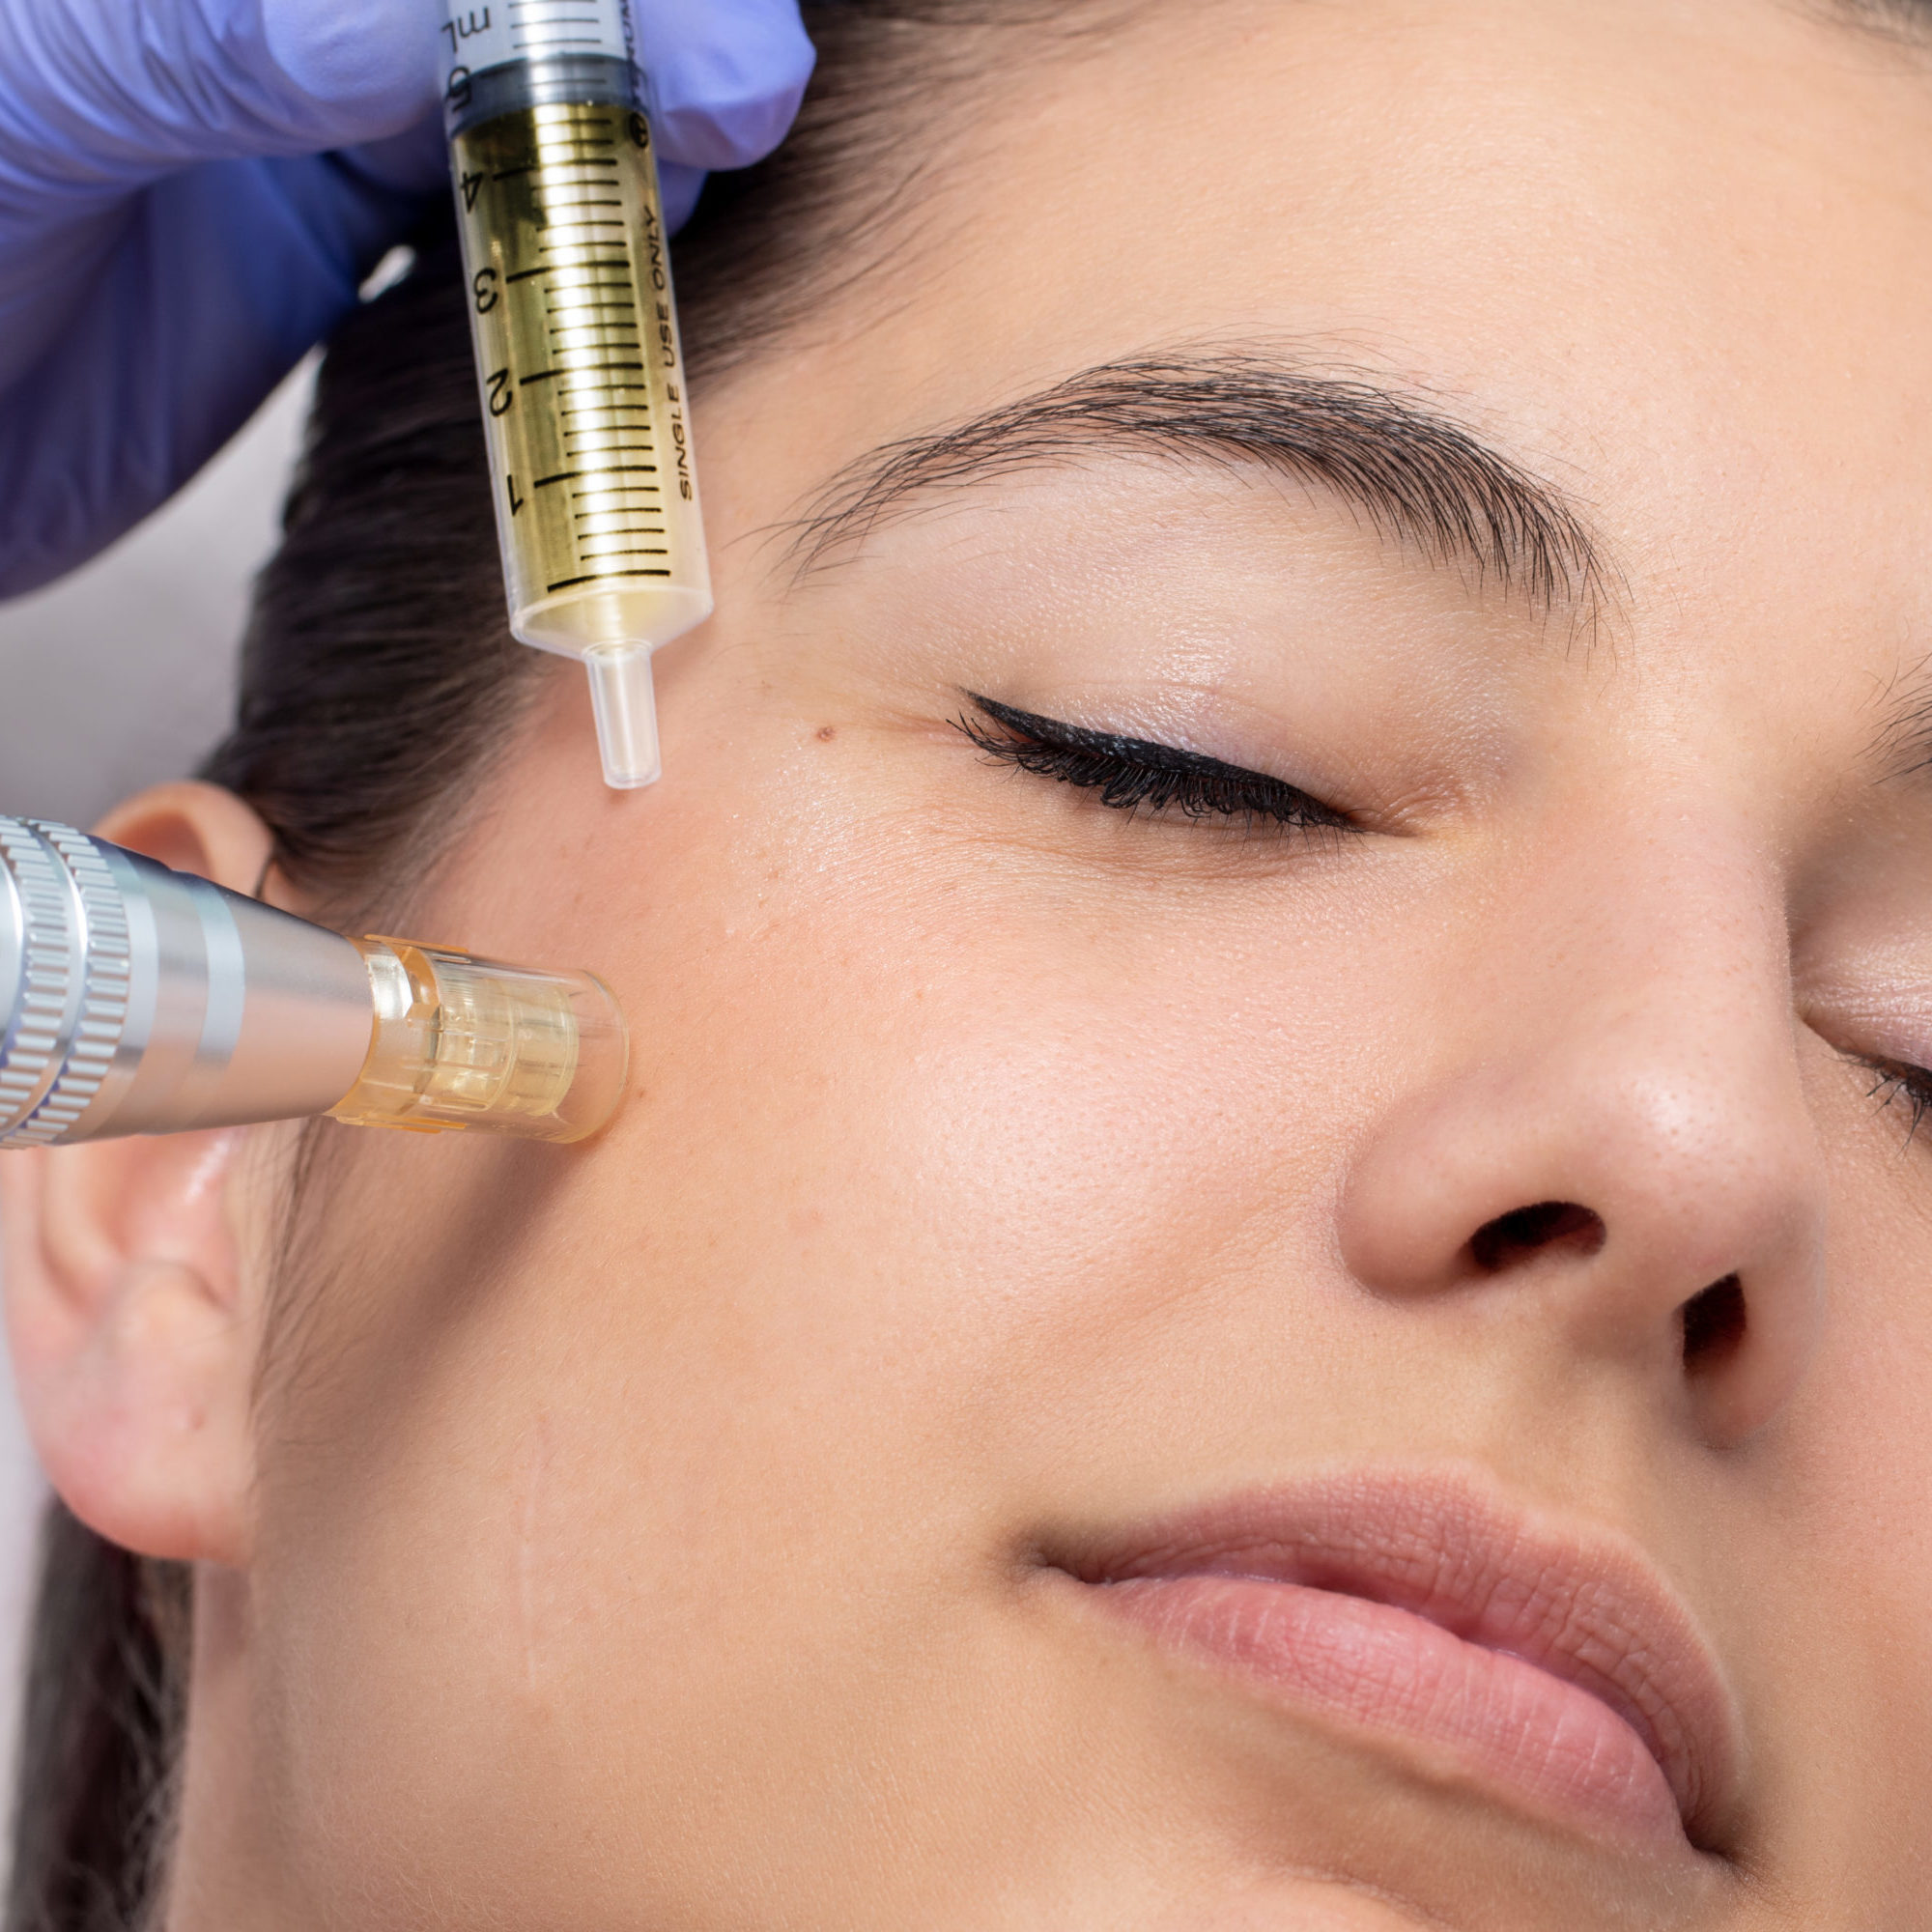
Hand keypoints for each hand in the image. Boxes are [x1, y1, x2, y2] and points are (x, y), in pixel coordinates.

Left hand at [0, 0, 813, 596]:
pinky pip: (474, 201)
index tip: (711, 53)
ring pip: (507, 84)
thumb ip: (198, 37)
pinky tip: (625, 245)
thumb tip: (412, 24)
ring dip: (620, 122)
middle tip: (747, 100)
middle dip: (634, 30)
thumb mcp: (21, 103)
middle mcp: (261, 16)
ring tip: (713, 162)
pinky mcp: (311, 224)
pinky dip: (564, 224)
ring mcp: (292, 103)